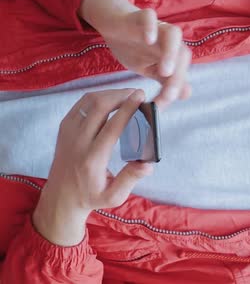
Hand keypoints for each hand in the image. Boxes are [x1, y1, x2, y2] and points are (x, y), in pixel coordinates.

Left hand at [33, 89, 153, 245]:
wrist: (61, 197)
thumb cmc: (91, 196)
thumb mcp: (114, 196)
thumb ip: (130, 179)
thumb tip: (148, 164)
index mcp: (92, 159)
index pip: (112, 127)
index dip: (127, 109)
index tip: (141, 97)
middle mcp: (78, 143)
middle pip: (99, 107)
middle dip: (120, 95)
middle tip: (138, 93)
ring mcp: (68, 133)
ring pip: (89, 102)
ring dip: (109, 94)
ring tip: (127, 95)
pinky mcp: (64, 128)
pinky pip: (81, 104)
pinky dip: (98, 97)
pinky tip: (111, 99)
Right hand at [79, 0, 191, 108]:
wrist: (113, 24)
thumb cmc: (134, 48)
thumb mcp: (149, 69)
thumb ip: (167, 82)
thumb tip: (186, 95)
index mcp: (173, 54)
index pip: (181, 70)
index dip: (176, 87)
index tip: (165, 102)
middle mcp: (169, 40)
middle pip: (182, 53)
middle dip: (178, 75)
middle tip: (169, 93)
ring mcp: (156, 27)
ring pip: (173, 35)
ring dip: (171, 53)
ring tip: (165, 71)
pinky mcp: (140, 15)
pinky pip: (149, 17)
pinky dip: (152, 27)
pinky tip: (148, 39)